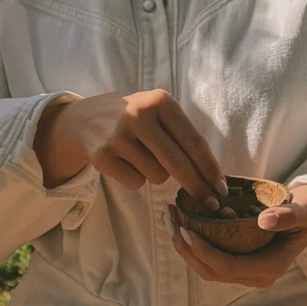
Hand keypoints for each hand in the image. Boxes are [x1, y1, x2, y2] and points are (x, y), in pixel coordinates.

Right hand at [34, 89, 223, 202]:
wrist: (85, 118)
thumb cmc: (135, 119)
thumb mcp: (158, 113)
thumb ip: (183, 136)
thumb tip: (212, 179)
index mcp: (159, 101)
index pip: (193, 141)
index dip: (210, 168)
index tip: (221, 188)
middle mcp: (138, 115)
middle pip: (178, 163)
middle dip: (197, 186)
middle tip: (211, 204)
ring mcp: (117, 136)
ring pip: (157, 176)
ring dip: (157, 175)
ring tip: (142, 157)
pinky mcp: (102, 156)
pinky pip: (136, 182)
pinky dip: (136, 179)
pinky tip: (126, 162)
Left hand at [168, 182, 306, 288]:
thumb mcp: (305, 210)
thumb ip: (288, 216)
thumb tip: (264, 221)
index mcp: (270, 268)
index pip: (226, 267)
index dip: (202, 251)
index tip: (184, 228)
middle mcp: (255, 275)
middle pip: (210, 270)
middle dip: (185, 248)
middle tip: (169, 219)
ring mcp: (246, 270)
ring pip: (206, 267)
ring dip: (184, 245)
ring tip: (170, 218)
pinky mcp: (239, 261)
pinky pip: (210, 258)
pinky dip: (193, 242)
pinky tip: (182, 220)